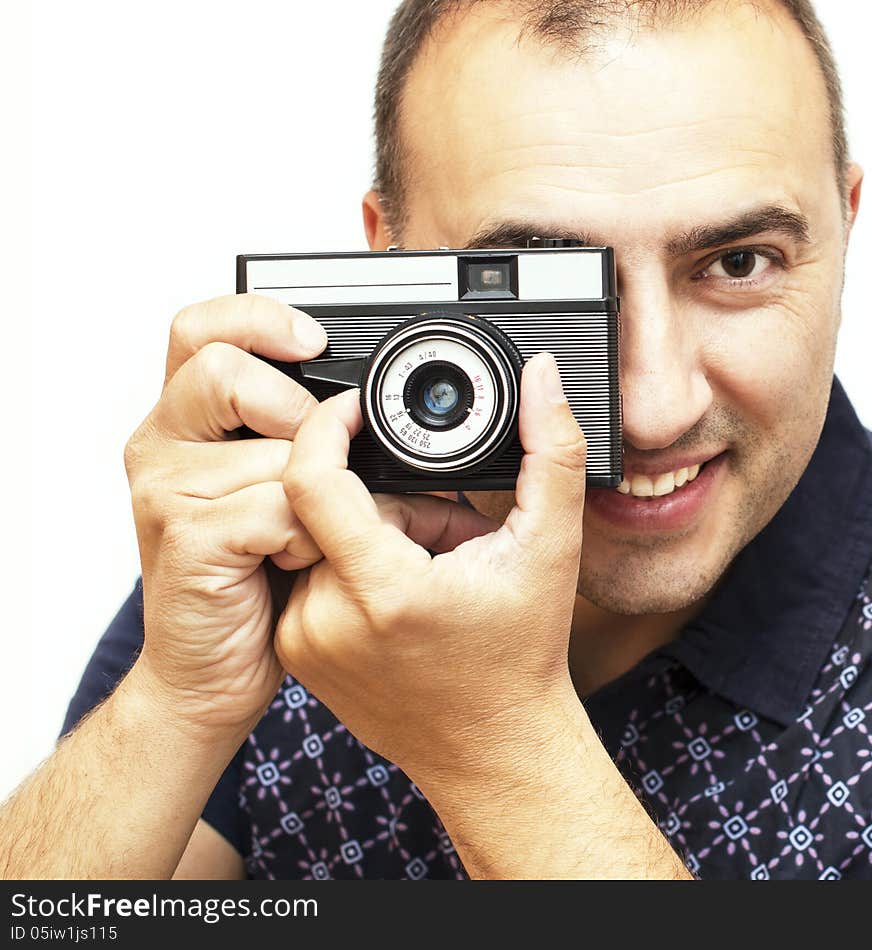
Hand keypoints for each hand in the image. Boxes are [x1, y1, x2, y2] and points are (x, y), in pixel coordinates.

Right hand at [123, 293, 328, 740]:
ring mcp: (166, 491)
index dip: (259, 318)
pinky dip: (307, 537)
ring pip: (271, 450)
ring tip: (310, 533)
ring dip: (315, 494)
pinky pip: (277, 509)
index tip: (316, 343)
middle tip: (318, 459)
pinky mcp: (186, 539)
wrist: (210, 672)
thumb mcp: (277, 492)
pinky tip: (295, 562)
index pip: (202, 329)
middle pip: (224, 370)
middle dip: (294, 410)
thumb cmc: (252, 580)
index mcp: (186, 422)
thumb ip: (298, 440)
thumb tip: (367, 408)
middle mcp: (163, 445)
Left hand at [275, 352, 586, 784]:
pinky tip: (398, 590)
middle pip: (326, 505)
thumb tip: (540, 378)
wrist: (494, 749)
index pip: (311, 478)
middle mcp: (326, 620)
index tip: (356, 409)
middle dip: (385, 499)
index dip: (327, 426)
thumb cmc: (521, 656)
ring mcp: (304, 641)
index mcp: (382, 590)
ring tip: (427, 565)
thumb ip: (551, 451)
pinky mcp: (296, 653)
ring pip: (315, 538)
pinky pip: (307, 576)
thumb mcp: (550, 547)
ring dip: (368, 532)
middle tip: (442, 529)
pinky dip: (350, 565)